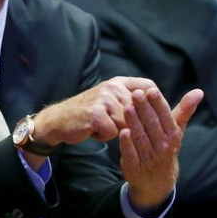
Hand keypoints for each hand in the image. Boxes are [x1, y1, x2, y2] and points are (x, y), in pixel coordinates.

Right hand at [32, 77, 156, 146]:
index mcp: (118, 82)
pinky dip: (103, 136)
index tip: (155, 117)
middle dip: (130, 124)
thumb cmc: (88, 113)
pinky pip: (112, 131)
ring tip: (100, 126)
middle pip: (140, 111)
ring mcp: (103, 99)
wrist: (58, 120)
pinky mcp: (95, 113)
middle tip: (112, 124)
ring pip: (127, 123)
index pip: (149, 87)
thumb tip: (158, 108)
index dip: (156, 102)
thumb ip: (130, 100)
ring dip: (115, 130)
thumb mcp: (110, 100)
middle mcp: (112, 87)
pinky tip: (92, 130)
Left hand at [120, 87, 202, 215]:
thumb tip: (199, 91)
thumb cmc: (165, 147)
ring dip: (134, 122)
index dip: (158, 104)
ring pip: (141, 137)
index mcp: (173, 136)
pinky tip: (123, 131)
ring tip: (127, 107)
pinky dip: (127, 143)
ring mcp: (149, 158)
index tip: (151, 90)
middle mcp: (163, 147)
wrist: (157, 181)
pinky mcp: (135, 166)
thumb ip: (184, 110)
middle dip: (144, 109)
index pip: (166, 117)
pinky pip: (131, 153)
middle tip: (136, 93)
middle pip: (152, 125)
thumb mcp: (176, 130)